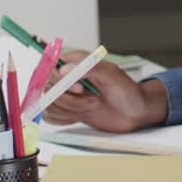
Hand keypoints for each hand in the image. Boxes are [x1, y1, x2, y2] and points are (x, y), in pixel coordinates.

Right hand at [40, 50, 167, 132]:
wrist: (134, 112)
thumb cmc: (127, 90)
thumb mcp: (112, 75)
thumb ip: (89, 68)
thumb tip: (64, 69)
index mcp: (76, 63)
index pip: (51, 67)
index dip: (59, 80)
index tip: (79, 88)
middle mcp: (67, 78)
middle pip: (48, 88)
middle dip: (69, 99)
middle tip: (92, 100)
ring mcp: (66, 95)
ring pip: (49, 104)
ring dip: (71, 110)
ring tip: (92, 105)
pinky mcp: (66, 110)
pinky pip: (51, 117)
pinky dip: (65, 119)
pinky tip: (81, 116)